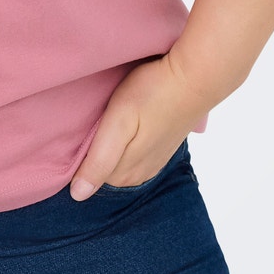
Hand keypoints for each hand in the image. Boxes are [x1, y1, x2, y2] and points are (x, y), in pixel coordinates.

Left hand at [69, 52, 208, 199]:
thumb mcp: (118, 123)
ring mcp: (153, 162)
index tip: (83, 128)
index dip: (80, 151)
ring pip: (117, 161)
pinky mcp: (161, 148)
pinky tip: (127, 124)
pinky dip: (125, 142)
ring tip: (109, 119)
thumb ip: (99, 160)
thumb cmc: (152, 94)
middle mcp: (140, 175)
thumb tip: (78, 195)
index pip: (87, 175)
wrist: (195, 78)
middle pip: (103, 169)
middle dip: (94, 150)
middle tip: (96, 119)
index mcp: (125, 173)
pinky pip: (133, 154)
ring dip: (109, 145)